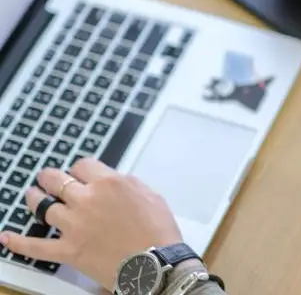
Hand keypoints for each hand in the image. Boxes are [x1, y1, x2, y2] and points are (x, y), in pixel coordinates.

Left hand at [0, 158, 181, 290]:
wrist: (156, 265)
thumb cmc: (158, 232)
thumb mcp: (151, 196)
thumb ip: (129, 183)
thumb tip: (117, 181)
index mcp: (109, 183)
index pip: (82, 165)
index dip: (79, 169)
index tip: (79, 173)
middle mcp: (87, 200)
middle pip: (56, 179)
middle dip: (50, 177)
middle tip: (48, 178)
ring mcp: (74, 225)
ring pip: (43, 206)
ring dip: (34, 199)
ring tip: (31, 196)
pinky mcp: (69, 250)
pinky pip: (36, 246)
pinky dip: (19, 242)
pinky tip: (7, 237)